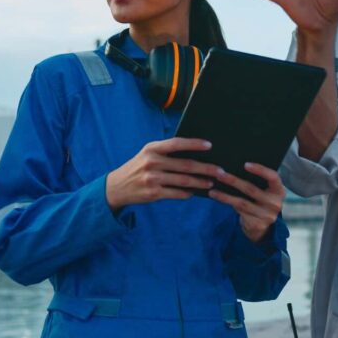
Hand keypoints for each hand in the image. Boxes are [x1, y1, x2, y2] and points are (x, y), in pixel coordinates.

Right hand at [105, 138, 220, 211]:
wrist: (117, 186)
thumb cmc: (138, 167)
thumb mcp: (148, 154)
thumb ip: (166, 153)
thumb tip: (195, 155)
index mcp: (152, 148)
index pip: (176, 143)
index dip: (194, 143)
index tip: (209, 145)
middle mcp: (152, 162)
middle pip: (185, 165)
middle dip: (206, 168)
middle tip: (220, 171)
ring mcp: (152, 178)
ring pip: (184, 181)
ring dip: (200, 182)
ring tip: (211, 182)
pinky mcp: (153, 193)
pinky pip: (177, 193)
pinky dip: (188, 193)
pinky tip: (194, 192)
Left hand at [208, 162, 284, 242]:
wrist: (262, 226)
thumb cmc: (260, 201)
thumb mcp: (264, 191)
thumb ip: (257, 182)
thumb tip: (234, 166)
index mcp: (279, 190)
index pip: (273, 177)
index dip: (260, 170)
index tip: (245, 164)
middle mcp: (275, 203)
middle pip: (252, 189)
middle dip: (234, 181)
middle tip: (220, 174)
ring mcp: (267, 215)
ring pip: (242, 202)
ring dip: (225, 195)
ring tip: (213, 188)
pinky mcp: (257, 224)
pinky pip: (238, 211)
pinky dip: (226, 202)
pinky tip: (216, 196)